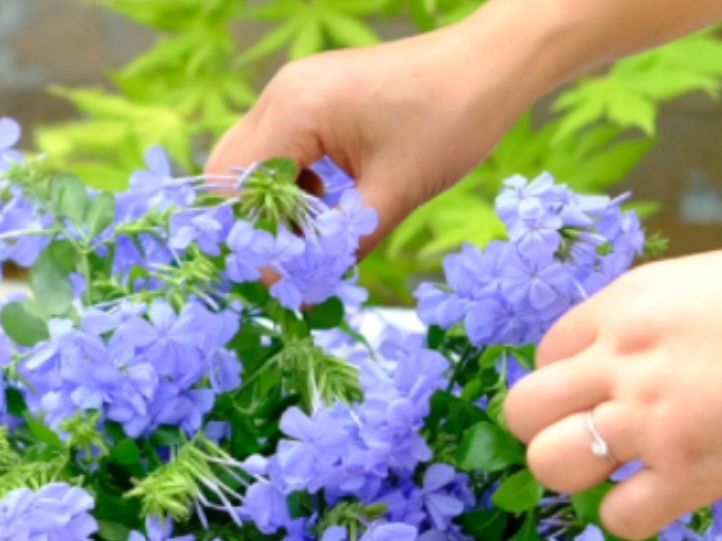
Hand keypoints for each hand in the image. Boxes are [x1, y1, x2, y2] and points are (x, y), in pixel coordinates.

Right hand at [204, 20, 540, 255]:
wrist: (490, 67)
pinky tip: (326, 208)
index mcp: (296, 110)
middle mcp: (283, 94)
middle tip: (290, 262)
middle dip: (254, 223)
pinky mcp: (312, 98)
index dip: (253, 237)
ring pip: (253, 163)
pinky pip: (279, 149)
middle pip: (231, 172)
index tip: (282, 277)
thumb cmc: (450, 122)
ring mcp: (295, 92)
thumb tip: (299, 292)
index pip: (238, 186)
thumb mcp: (393, 196)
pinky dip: (292, 186)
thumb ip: (340, 246)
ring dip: (273, 207)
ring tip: (313, 241)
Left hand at [503, 248, 721, 540]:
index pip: (544, 354)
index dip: (564, 379)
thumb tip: (616, 353)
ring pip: (551, 465)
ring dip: (574, 473)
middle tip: (581, 434)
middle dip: (541, 428)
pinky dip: (627, 515)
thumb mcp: (687, 285)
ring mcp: (648, 423)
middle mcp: (618, 366)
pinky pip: (619, 517)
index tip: (593, 390)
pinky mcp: (688, 472)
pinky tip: (654, 497)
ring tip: (612, 468)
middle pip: (523, 412)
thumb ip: (640, 322)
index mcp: (619, 310)